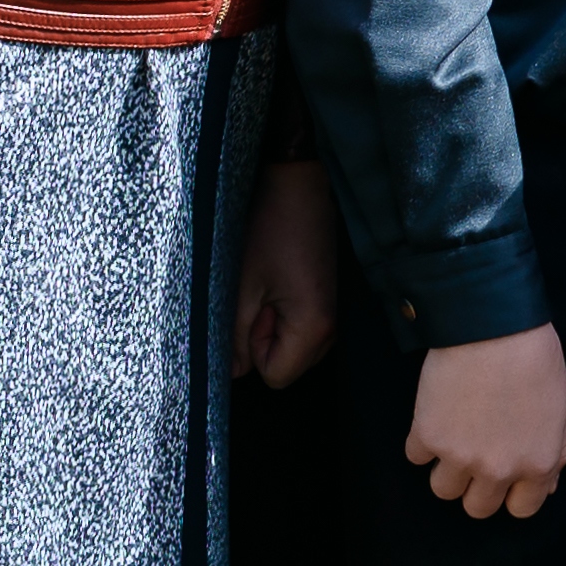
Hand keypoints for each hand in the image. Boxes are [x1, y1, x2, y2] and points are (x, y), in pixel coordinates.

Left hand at [234, 162, 341, 390]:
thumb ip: (235, 337)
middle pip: (287, 367)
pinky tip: (281, 284)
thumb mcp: (242, 287)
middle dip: (264, 342)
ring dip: (274, 328)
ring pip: (294, 349)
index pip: (275, 376)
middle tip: (261, 298)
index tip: (254, 312)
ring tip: (271, 288)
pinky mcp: (329, 302)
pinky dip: (285, 317)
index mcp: (313, 327)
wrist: (301, 189)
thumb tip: (232, 371)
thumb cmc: (272, 232)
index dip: (253, 351)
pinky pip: (302, 330)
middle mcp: (331, 328)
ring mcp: (334, 315)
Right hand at [407, 324, 565, 519]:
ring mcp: (460, 456)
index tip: (506, 480)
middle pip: (478, 508)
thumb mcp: (563, 410)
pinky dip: (423, 442)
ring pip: (443, 490)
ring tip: (456, 439)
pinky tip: (437, 417)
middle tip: (478, 458)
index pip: (522, 509)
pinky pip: (416, 458)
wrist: (494, 331)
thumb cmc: (535, 362)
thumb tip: (545, 486)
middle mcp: (498, 469)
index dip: (513, 494)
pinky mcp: (427, 437)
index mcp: (537, 464)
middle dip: (478, 488)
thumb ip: (556, 453)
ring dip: (447, 470)